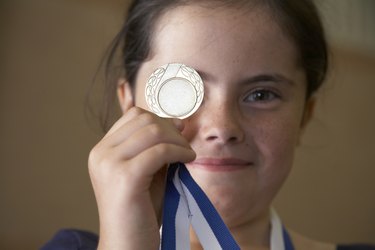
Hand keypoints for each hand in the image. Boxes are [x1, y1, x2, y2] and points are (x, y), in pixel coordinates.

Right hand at [88, 107, 195, 249]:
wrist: (127, 245)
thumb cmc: (140, 211)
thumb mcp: (146, 172)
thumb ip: (154, 148)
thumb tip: (177, 123)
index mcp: (102, 151)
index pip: (133, 115)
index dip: (160, 119)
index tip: (178, 131)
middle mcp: (101, 154)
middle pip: (144, 119)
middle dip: (170, 129)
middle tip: (185, 146)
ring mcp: (110, 164)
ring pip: (153, 131)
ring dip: (177, 140)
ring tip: (187, 155)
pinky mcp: (125, 177)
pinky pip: (160, 151)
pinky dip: (179, 151)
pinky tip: (188, 160)